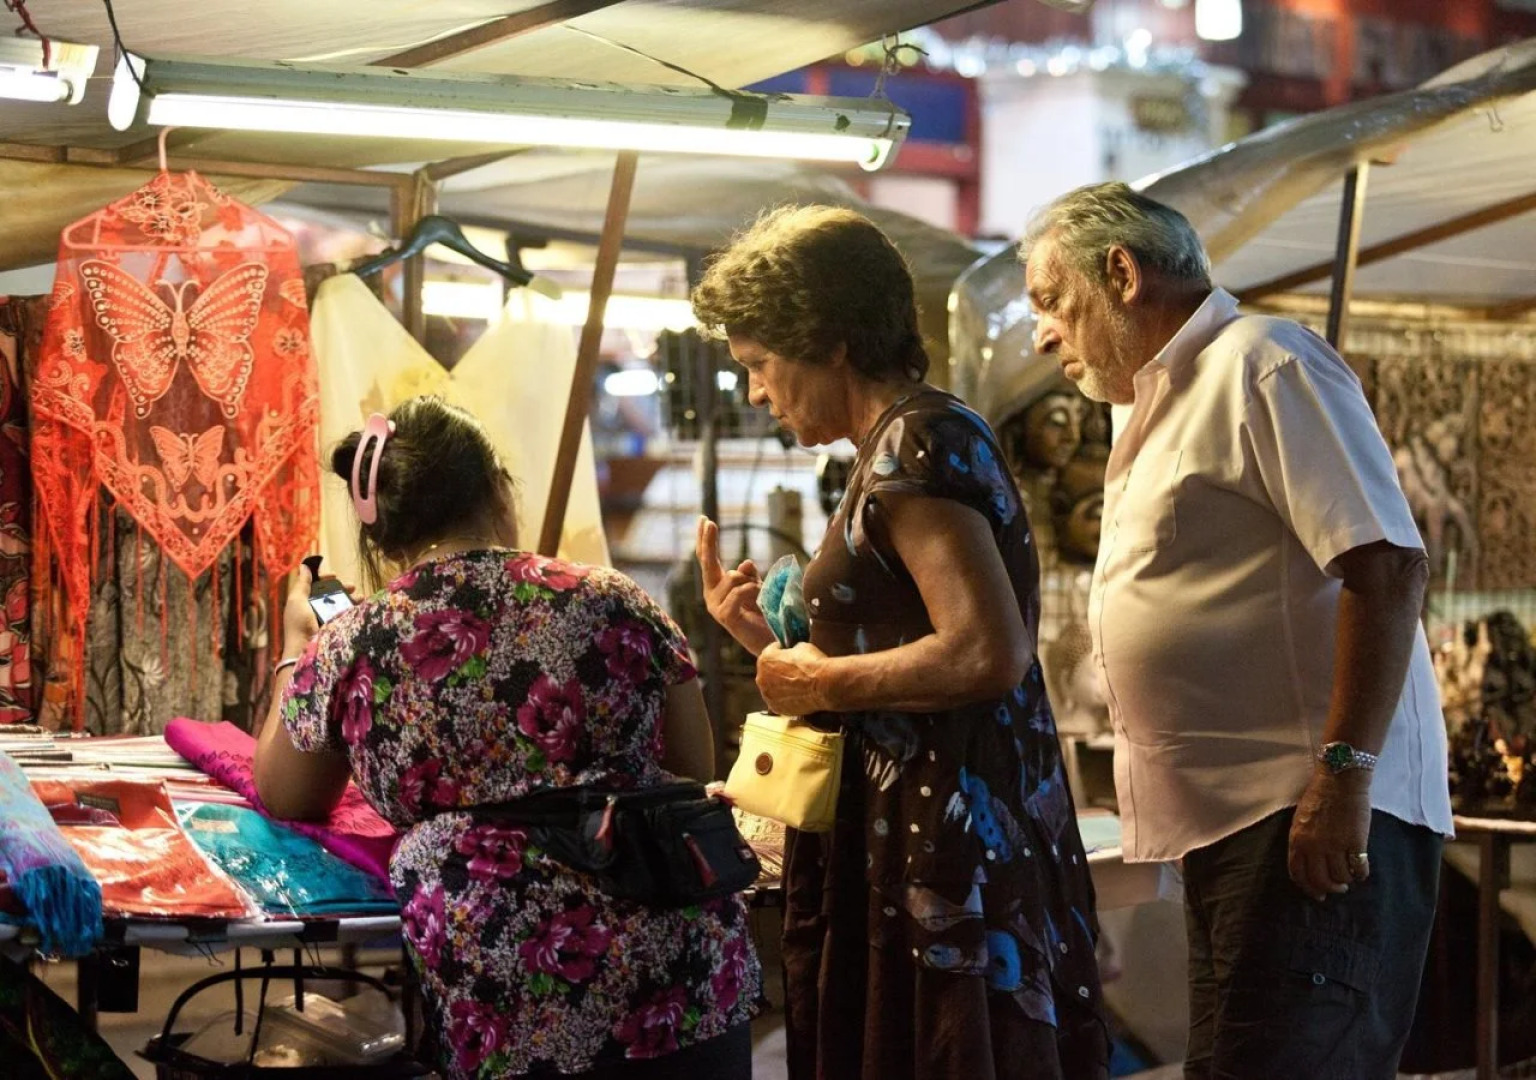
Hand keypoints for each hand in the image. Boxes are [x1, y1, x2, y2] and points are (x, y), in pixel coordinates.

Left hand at [281, 564, 360, 659]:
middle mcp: (315, 609)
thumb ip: (302, 584)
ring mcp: (326, 618)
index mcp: (303, 601)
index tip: (335, 575)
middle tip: (352, 586)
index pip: (316, 585)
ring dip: (351, 598)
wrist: (304, 649)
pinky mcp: (335, 627)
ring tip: (361, 597)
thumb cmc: (298, 624)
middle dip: (342, 588)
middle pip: (331, 593)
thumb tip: (305, 566)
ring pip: (341, 603)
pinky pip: (346, 614)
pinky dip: (354, 609)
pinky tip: (362, 607)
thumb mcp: (296, 600)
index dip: (325, 578)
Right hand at [696, 516, 775, 655]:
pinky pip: (739, 592)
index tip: (704, 518)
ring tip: (760, 597)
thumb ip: (749, 576)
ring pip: (732, 577)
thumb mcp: (758, 587)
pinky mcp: (725, 617)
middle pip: (707, 563)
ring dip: (751, 582)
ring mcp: (716, 607)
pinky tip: (758, 599)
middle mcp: (712, 596)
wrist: (772, 641)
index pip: (708, 560)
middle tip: (710, 522)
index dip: (705, 540)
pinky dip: (752, 591)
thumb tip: (744, 563)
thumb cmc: (765, 614)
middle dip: (708, 541)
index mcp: (717, 588)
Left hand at [756, 642, 831, 715]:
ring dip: (780, 685)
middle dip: (779, 669)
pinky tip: (798, 694)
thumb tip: (793, 651)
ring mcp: (767, 695)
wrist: (823, 685)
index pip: (771, 651)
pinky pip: (778, 700)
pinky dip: (785, 697)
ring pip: (772, 687)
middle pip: (769, 671)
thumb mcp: (801, 646)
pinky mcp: (776, 708)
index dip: (782, 650)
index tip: (788, 652)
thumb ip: (791, 649)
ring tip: (797, 684)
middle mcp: (761, 678)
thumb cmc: (813, 664)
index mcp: (765, 659)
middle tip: (793, 670)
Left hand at [1288, 769, 1371, 901]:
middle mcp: (1313, 846)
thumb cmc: (1320, 796)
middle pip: (1320, 880)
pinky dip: (1361, 874)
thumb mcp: (1300, 819)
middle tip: (1338, 889)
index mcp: (1297, 839)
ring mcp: (1334, 845)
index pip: (1298, 873)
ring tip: (1350, 875)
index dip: (1308, 888)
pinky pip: (1358, 869)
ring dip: (1346, 880)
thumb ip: (1302, 841)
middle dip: (1329, 889)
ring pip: (1340, 877)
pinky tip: (1362, 871)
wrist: (1340, 780)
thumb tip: (1309, 863)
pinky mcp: (1356, 842)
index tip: (1317, 894)